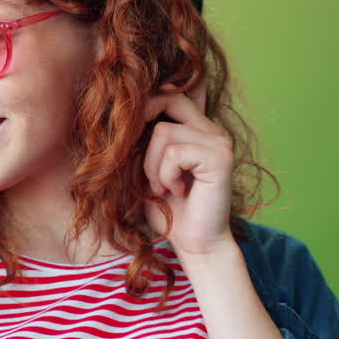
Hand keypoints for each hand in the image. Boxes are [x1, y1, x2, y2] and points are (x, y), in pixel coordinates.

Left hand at [141, 82, 236, 259]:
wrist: (195, 244)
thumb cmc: (169, 210)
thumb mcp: (147, 169)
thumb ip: (142, 141)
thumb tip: (118, 112)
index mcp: (196, 130)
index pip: (169, 95)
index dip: (144, 108)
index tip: (130, 139)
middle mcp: (211, 130)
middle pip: (167, 100)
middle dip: (143, 129)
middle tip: (145, 165)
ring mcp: (218, 142)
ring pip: (163, 132)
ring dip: (153, 166)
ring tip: (164, 187)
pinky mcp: (220, 158)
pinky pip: (174, 153)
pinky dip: (165, 175)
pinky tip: (178, 191)